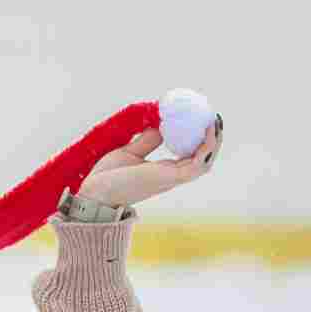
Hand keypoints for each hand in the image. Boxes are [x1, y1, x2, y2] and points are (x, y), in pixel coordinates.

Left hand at [77, 113, 222, 208]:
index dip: (200, 140)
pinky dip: (206, 147)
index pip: (190, 156)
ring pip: (205, 162)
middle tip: (214, 118)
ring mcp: (172, 178)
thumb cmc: (108, 177)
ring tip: (215, 121)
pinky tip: (207, 130)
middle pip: (202, 159)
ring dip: (214, 142)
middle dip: (213, 140)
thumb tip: (159, 124)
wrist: (95, 192)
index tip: (203, 121)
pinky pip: (197, 163)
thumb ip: (147, 141)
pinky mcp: (170, 178)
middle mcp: (172, 176)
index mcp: (164, 171)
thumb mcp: (131, 152)